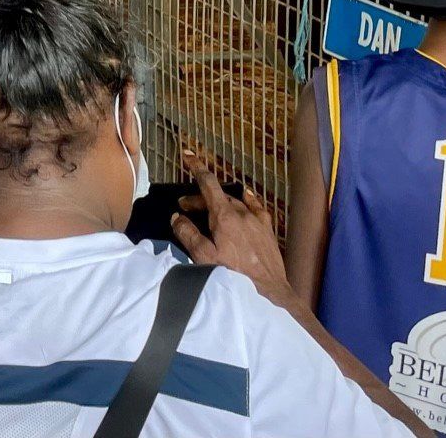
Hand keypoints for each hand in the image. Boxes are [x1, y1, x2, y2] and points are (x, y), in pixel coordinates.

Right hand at [170, 169, 292, 303]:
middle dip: (199, 197)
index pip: (208, 183)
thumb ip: (188, 234)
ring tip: (208, 210)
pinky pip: (256, 207)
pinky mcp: (267, 230)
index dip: (196, 167)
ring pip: (235, 202)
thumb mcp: (203, 257)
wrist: (268, 293)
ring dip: (218, 202)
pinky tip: (246, 196)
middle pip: (218, 195)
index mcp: (225, 216)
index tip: (187, 154)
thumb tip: (176, 217)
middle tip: (184, 208)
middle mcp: (242, 213)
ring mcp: (257, 221)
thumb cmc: (233, 277)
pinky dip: (246, 199)